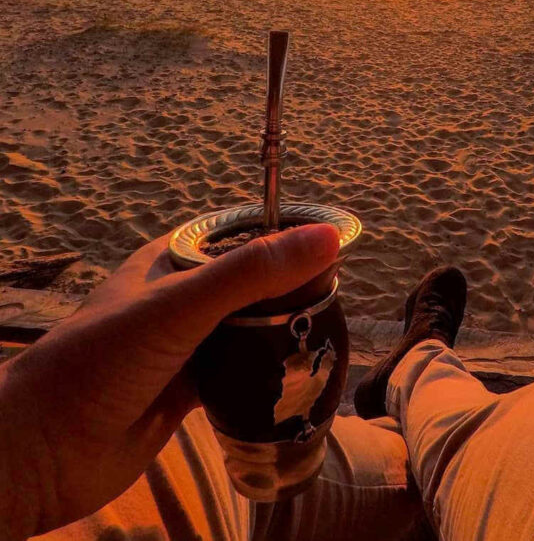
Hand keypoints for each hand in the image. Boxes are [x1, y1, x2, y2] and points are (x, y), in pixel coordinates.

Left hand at [0, 224, 338, 539]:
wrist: (42, 453)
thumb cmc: (103, 362)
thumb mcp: (179, 306)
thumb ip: (251, 273)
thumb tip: (328, 236)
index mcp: (175, 258)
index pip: (243, 233)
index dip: (286, 235)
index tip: (335, 247)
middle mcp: (184, 295)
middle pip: (253, 282)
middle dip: (292, 289)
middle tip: (338, 301)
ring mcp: (189, 342)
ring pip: (250, 327)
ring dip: (283, 332)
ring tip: (329, 336)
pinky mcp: (193, 386)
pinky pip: (243, 370)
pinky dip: (267, 372)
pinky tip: (300, 376)